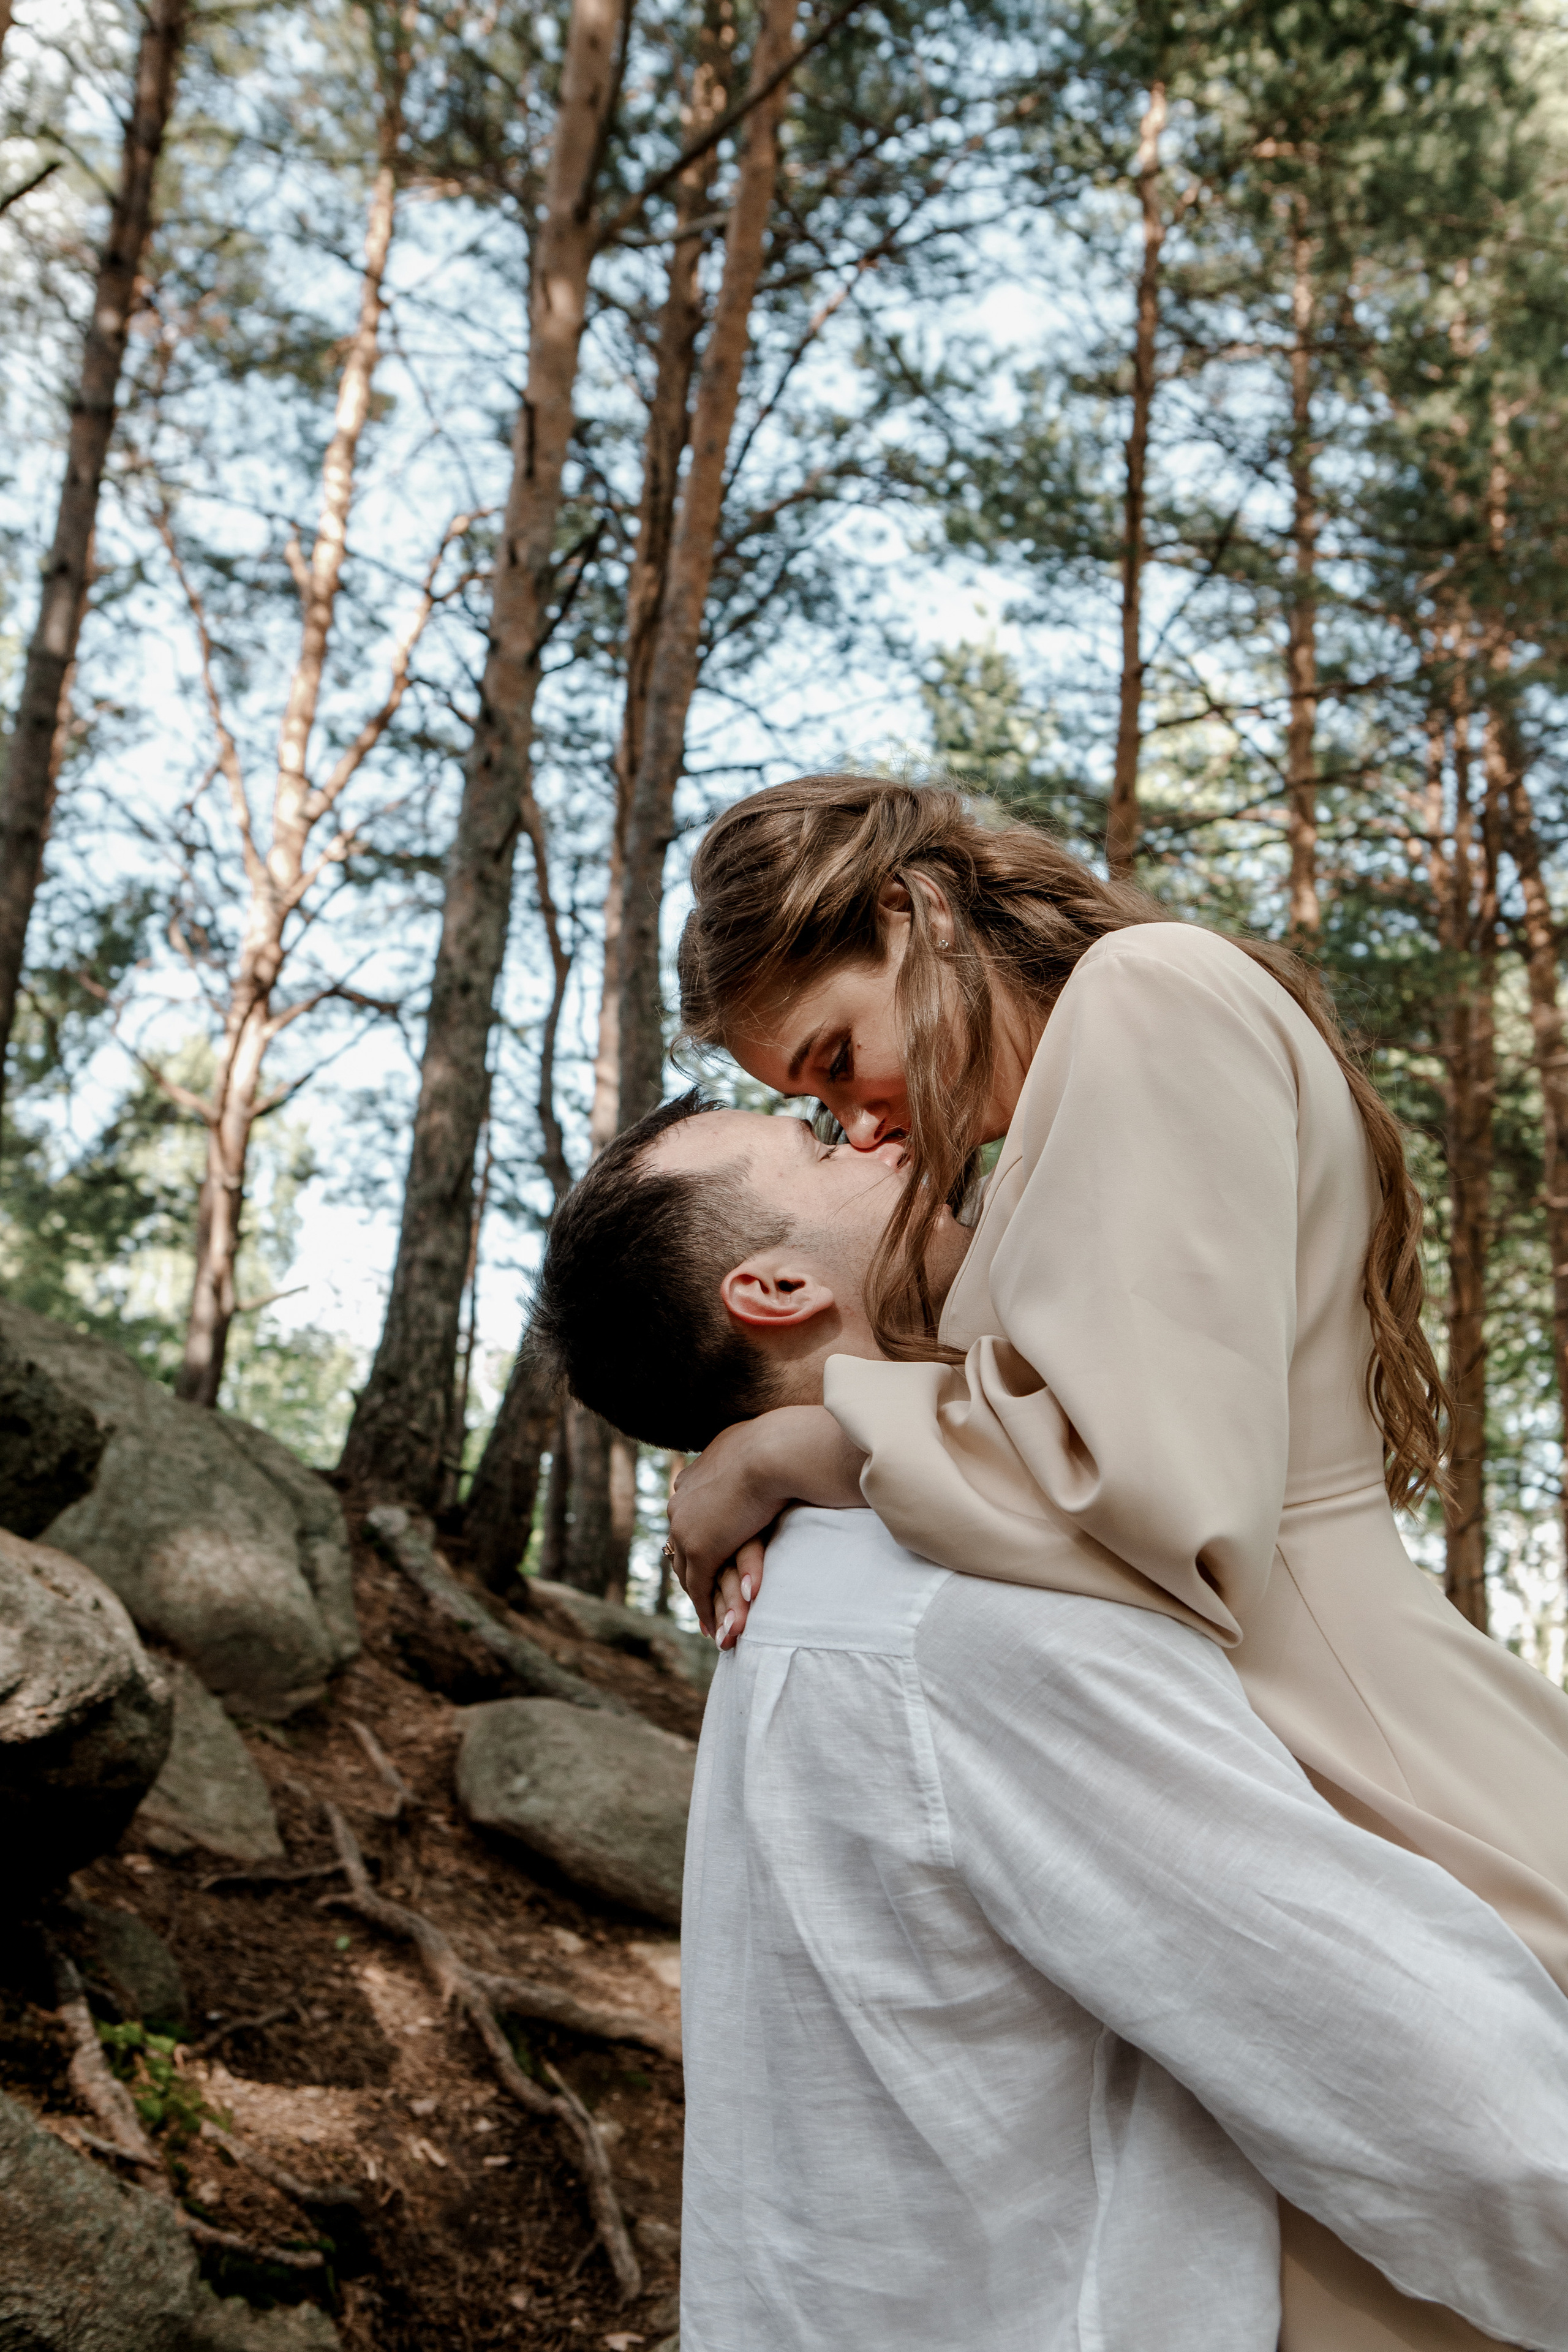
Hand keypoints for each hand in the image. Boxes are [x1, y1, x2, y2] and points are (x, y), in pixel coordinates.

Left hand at [666, 1404, 865, 1638]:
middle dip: (693, 1576)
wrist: (777, 1451)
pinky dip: (706, 1611)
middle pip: (681, 1548)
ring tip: (713, 1625)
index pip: (690, 1516)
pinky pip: (699, 1589)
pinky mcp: (701, 1549)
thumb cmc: (785, 1445)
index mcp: (695, 1474)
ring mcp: (686, 1526)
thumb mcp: (763, 1447)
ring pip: (689, 1573)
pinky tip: (716, 1629)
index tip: (706, 1556)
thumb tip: (768, 1439)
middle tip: (704, 1601)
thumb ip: (754, 1455)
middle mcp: (682, 1499)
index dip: (699, 1539)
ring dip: (702, 1601)